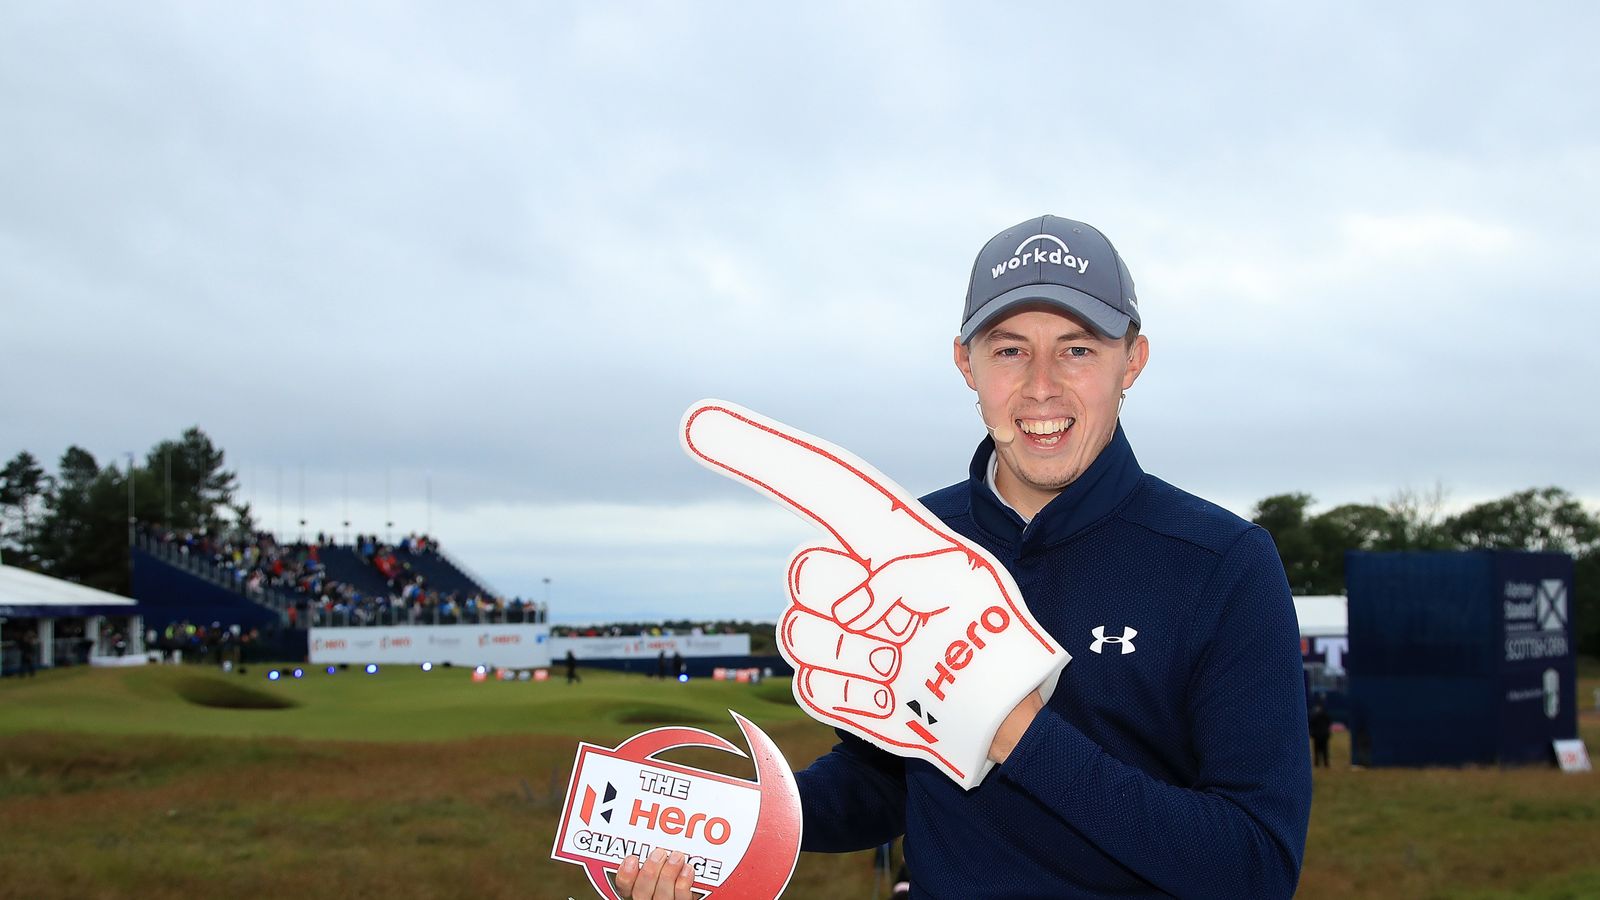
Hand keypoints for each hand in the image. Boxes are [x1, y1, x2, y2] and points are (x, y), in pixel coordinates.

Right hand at [614, 850, 693, 899]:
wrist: (691, 892)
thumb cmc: (673, 875)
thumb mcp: (657, 865)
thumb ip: (650, 856)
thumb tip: (652, 832)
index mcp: (639, 890)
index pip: (624, 887)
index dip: (625, 874)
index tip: (632, 859)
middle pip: (642, 892)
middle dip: (650, 872)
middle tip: (659, 853)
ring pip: (662, 896)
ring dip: (669, 873)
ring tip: (676, 856)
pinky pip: (682, 899)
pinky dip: (684, 882)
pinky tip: (687, 869)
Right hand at [682, 400, 1069, 788]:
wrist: (994, 697)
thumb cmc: (984, 627)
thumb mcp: (960, 578)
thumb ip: (900, 574)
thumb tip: (844, 612)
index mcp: (875, 537)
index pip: (814, 484)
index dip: (759, 451)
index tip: (699, 423)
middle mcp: (844, 577)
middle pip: (804, 574)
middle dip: (864, 602)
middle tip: (915, 623)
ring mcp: (830, 632)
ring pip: (802, 634)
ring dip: (865, 656)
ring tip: (908, 660)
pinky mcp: (827, 686)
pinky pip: (813, 686)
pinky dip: (859, 697)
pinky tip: (893, 693)